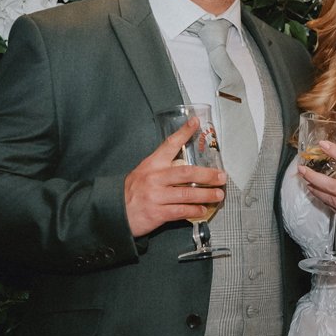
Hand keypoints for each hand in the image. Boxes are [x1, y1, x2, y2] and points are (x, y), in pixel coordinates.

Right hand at [125, 116, 226, 238]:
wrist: (114, 212)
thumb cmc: (132, 192)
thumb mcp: (143, 173)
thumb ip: (163, 170)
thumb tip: (188, 170)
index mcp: (151, 165)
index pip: (169, 145)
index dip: (183, 133)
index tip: (195, 123)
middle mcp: (154, 178)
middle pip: (186, 173)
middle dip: (207, 175)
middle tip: (221, 176)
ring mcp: (156, 196)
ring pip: (187, 193)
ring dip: (206, 194)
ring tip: (218, 194)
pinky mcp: (157, 213)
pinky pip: (181, 211)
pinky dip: (195, 210)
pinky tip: (202, 210)